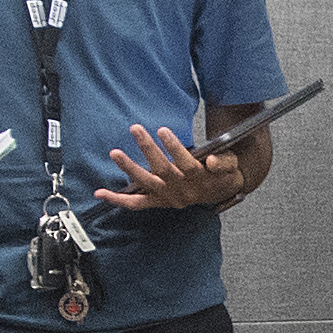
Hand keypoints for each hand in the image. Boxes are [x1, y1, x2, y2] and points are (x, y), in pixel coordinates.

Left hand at [93, 123, 256, 213]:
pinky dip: (119, 199)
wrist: (220, 191)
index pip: (187, 164)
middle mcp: (182, 190)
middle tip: (136, 129)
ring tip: (115, 153)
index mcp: (199, 179)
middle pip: (163, 170)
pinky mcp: (158, 202)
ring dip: (129, 168)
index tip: (162, 130)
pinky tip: (101, 193)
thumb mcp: (230, 165)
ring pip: (146, 184)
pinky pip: (137, 203)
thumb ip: (224, 162)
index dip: (174, 148)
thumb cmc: (221, 173)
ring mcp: (168, 197)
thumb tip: (213, 161)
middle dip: (148, 149)